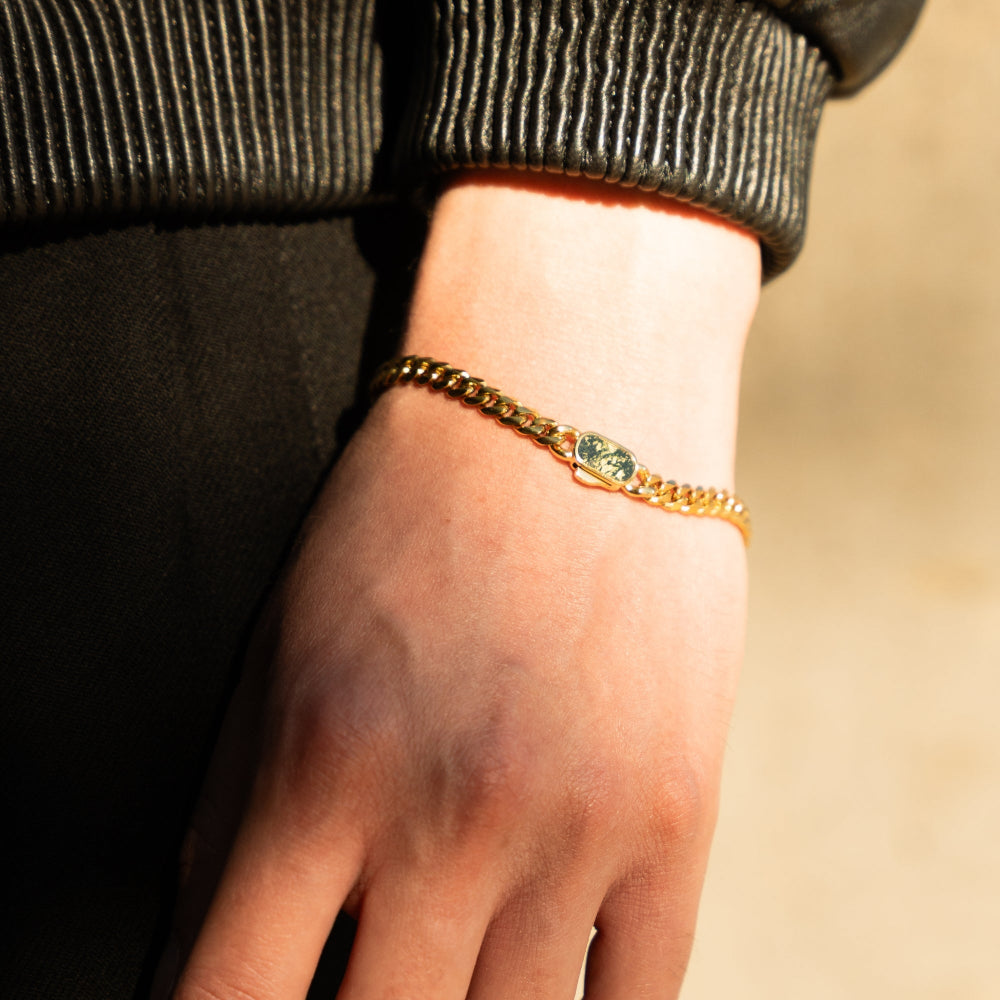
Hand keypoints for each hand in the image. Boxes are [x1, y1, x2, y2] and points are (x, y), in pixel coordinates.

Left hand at [159, 173, 759, 998]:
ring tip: (449, 972)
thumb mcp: (285, 646)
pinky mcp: (674, 817)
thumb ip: (234, 814)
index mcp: (321, 769)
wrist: (572, 406)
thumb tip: (210, 955)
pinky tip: (545, 983)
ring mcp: (574, 826)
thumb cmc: (416, 513)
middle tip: (362, 982)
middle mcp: (448, 817)